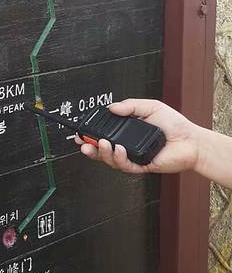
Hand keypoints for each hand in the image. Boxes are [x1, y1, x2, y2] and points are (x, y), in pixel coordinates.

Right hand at [75, 98, 200, 174]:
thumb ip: (130, 106)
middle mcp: (128, 144)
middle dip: (90, 147)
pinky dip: (119, 158)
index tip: (81, 132)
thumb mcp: (150, 107)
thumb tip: (112, 107)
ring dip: (102, 152)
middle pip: (103, 149)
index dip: (91, 133)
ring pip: (111, 159)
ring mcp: (133, 156)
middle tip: (83, 142)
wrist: (191, 140)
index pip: (105, 133)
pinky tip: (118, 149)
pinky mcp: (141, 166)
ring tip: (101, 144)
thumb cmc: (174, 124)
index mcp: (127, 131)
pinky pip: (125, 165)